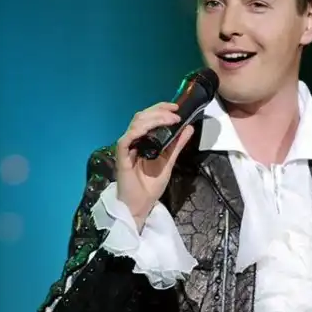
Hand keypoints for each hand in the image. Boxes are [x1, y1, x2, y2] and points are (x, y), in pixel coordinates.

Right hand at [116, 102, 193, 227]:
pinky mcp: (121, 156)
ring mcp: (127, 147)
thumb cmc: (151, 185)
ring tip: (170, 120)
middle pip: (142, 116)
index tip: (176, 107)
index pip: (149, 117)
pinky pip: (127, 139)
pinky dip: (138, 131)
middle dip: (159, 110)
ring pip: (136, 124)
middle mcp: (134, 140)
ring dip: (154, 119)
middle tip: (175, 112)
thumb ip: (177, 145)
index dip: (161, 108)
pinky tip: (149, 129)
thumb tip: (189, 128)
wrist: (141, 204)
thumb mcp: (169, 161)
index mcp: (144, 140)